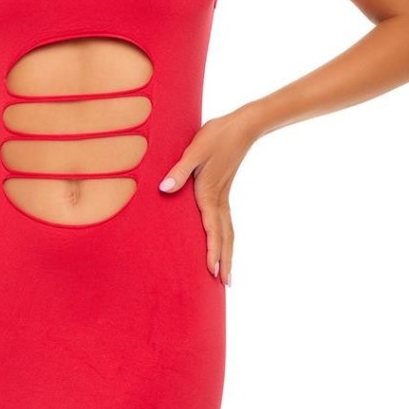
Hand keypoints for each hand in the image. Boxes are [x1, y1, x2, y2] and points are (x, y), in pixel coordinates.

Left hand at [158, 111, 260, 286]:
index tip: (212, 271)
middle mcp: (219, 199)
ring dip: (228, 253)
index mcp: (210, 193)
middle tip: (226, 283)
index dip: (212, 250)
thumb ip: (179, 170)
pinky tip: (224, 244)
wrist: (244, 125)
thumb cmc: (217, 135)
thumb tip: (165, 188)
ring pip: (229, 232)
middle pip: (225, 236)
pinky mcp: (224, 191)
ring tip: (228, 274)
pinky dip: (227, 238)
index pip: (212, 228)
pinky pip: (227, 222)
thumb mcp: (195, 150)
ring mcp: (224, 196)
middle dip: (224, 260)